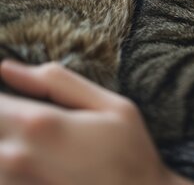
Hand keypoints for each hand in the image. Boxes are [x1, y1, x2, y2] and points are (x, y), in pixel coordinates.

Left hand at [0, 60, 193, 184]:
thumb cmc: (132, 155)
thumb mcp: (113, 106)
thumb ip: (58, 83)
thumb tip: (8, 68)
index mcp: (39, 124)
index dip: (4, 99)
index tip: (22, 102)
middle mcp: (15, 157)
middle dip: (7, 119)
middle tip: (42, 126)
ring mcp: (14, 184)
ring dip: (10, 146)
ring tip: (47, 148)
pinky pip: (3, 178)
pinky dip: (12, 170)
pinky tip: (44, 167)